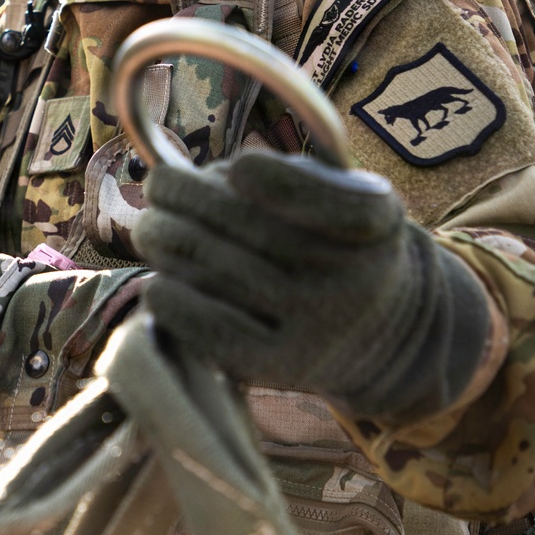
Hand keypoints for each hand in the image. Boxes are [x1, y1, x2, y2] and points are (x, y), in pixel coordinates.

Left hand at [135, 150, 489, 419]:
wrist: (383, 335)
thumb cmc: (342, 245)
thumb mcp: (355, 197)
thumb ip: (298, 177)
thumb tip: (201, 179)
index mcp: (375, 223)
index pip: (321, 198)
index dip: (272, 178)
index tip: (236, 166)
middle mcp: (351, 281)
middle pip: (249, 227)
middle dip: (187, 196)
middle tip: (159, 184)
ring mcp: (313, 331)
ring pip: (217, 271)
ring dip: (167, 238)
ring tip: (151, 226)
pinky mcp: (277, 369)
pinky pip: (209, 330)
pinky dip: (172, 299)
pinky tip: (158, 280)